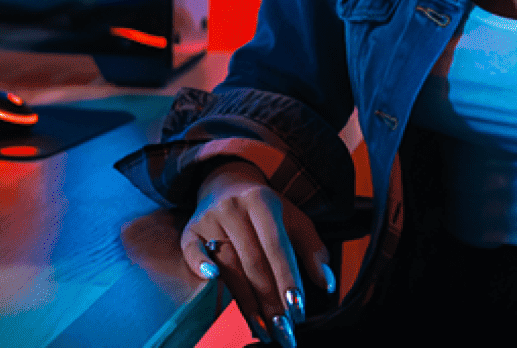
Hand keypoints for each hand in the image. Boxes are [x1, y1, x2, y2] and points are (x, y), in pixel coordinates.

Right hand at [180, 160, 335, 346]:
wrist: (226, 185)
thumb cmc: (265, 210)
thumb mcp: (293, 220)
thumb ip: (312, 250)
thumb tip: (327, 283)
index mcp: (262, 201)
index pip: (277, 247)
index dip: (287, 280)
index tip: (297, 311)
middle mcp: (233, 207)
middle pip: (253, 262)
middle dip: (270, 302)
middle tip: (283, 332)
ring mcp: (208, 218)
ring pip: (229, 267)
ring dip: (246, 303)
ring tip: (263, 330)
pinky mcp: (189, 230)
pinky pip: (192, 252)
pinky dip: (200, 266)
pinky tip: (213, 282)